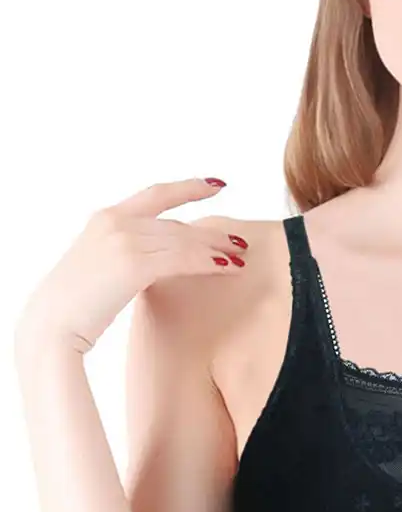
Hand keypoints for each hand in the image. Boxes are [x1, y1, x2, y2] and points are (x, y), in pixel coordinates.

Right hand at [14, 177, 247, 354]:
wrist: (51, 326)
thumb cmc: (75, 305)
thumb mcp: (99, 265)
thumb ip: (127, 253)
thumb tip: (156, 261)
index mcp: (105, 218)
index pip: (156, 195)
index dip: (190, 188)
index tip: (217, 185)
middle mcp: (115, 222)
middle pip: (178, 224)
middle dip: (213, 233)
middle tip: (240, 241)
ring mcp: (124, 240)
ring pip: (184, 241)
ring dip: (217, 249)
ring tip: (241, 259)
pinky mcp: (134, 264)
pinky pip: (183, 259)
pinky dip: (209, 263)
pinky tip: (228, 268)